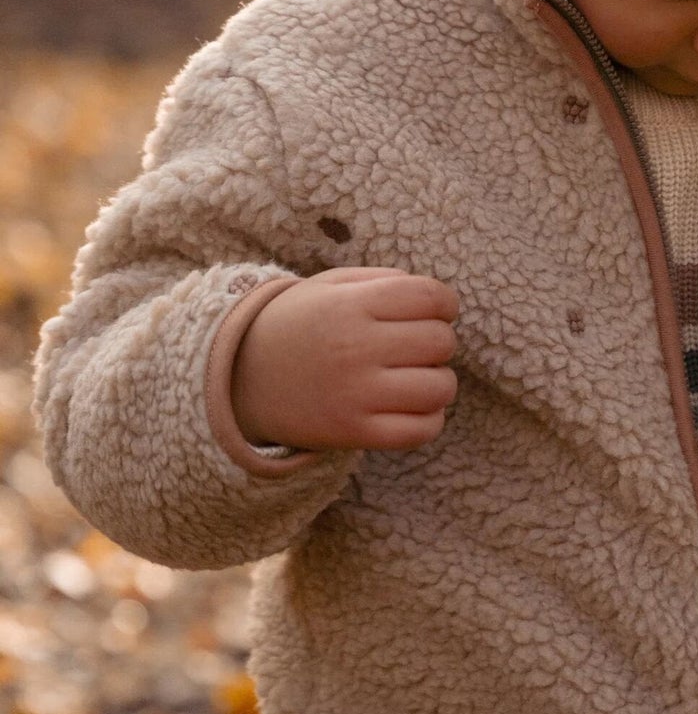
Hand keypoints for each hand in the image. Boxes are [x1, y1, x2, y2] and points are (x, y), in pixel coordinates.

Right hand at [231, 266, 459, 452]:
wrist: (237, 377)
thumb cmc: (299, 325)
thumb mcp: (331, 286)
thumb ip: (385, 281)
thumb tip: (438, 300)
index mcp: (351, 305)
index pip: (432, 297)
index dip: (446, 304)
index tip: (436, 312)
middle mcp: (355, 347)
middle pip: (441, 341)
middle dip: (439, 342)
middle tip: (416, 348)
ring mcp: (355, 393)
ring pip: (439, 388)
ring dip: (438, 382)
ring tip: (417, 378)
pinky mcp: (352, 432)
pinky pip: (421, 430)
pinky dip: (429, 420)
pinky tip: (412, 408)